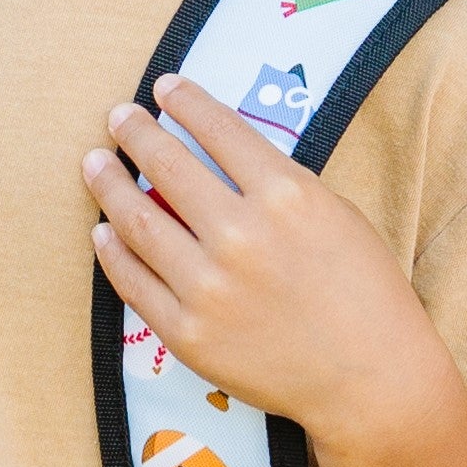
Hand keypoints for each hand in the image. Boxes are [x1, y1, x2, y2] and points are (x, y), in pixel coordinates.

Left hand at [89, 74, 466, 466]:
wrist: (371, 379)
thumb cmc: (364, 292)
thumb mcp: (335, 215)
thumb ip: (276, 184)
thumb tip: (215, 155)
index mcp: (286, 196)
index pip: (219, 129)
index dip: (184, 102)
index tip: (164, 87)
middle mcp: (240, 235)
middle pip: (168, 166)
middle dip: (136, 132)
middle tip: (118, 116)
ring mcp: (208, 287)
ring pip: (137, 220)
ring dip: (110, 184)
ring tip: (95, 163)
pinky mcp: (187, 333)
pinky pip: (133, 282)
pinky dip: (111, 251)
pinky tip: (102, 231)